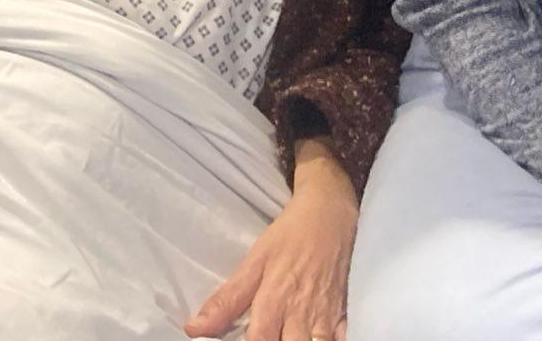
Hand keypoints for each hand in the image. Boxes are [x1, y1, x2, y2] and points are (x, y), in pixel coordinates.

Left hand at [185, 143, 356, 340]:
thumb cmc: (289, 235)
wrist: (330, 213)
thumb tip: (195, 328)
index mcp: (274, 301)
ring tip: (285, 334)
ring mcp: (327, 318)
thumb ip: (227, 299)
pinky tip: (317, 337)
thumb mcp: (254, 261)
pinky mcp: (346, 316)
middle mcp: (301, 315)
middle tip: (265, 333)